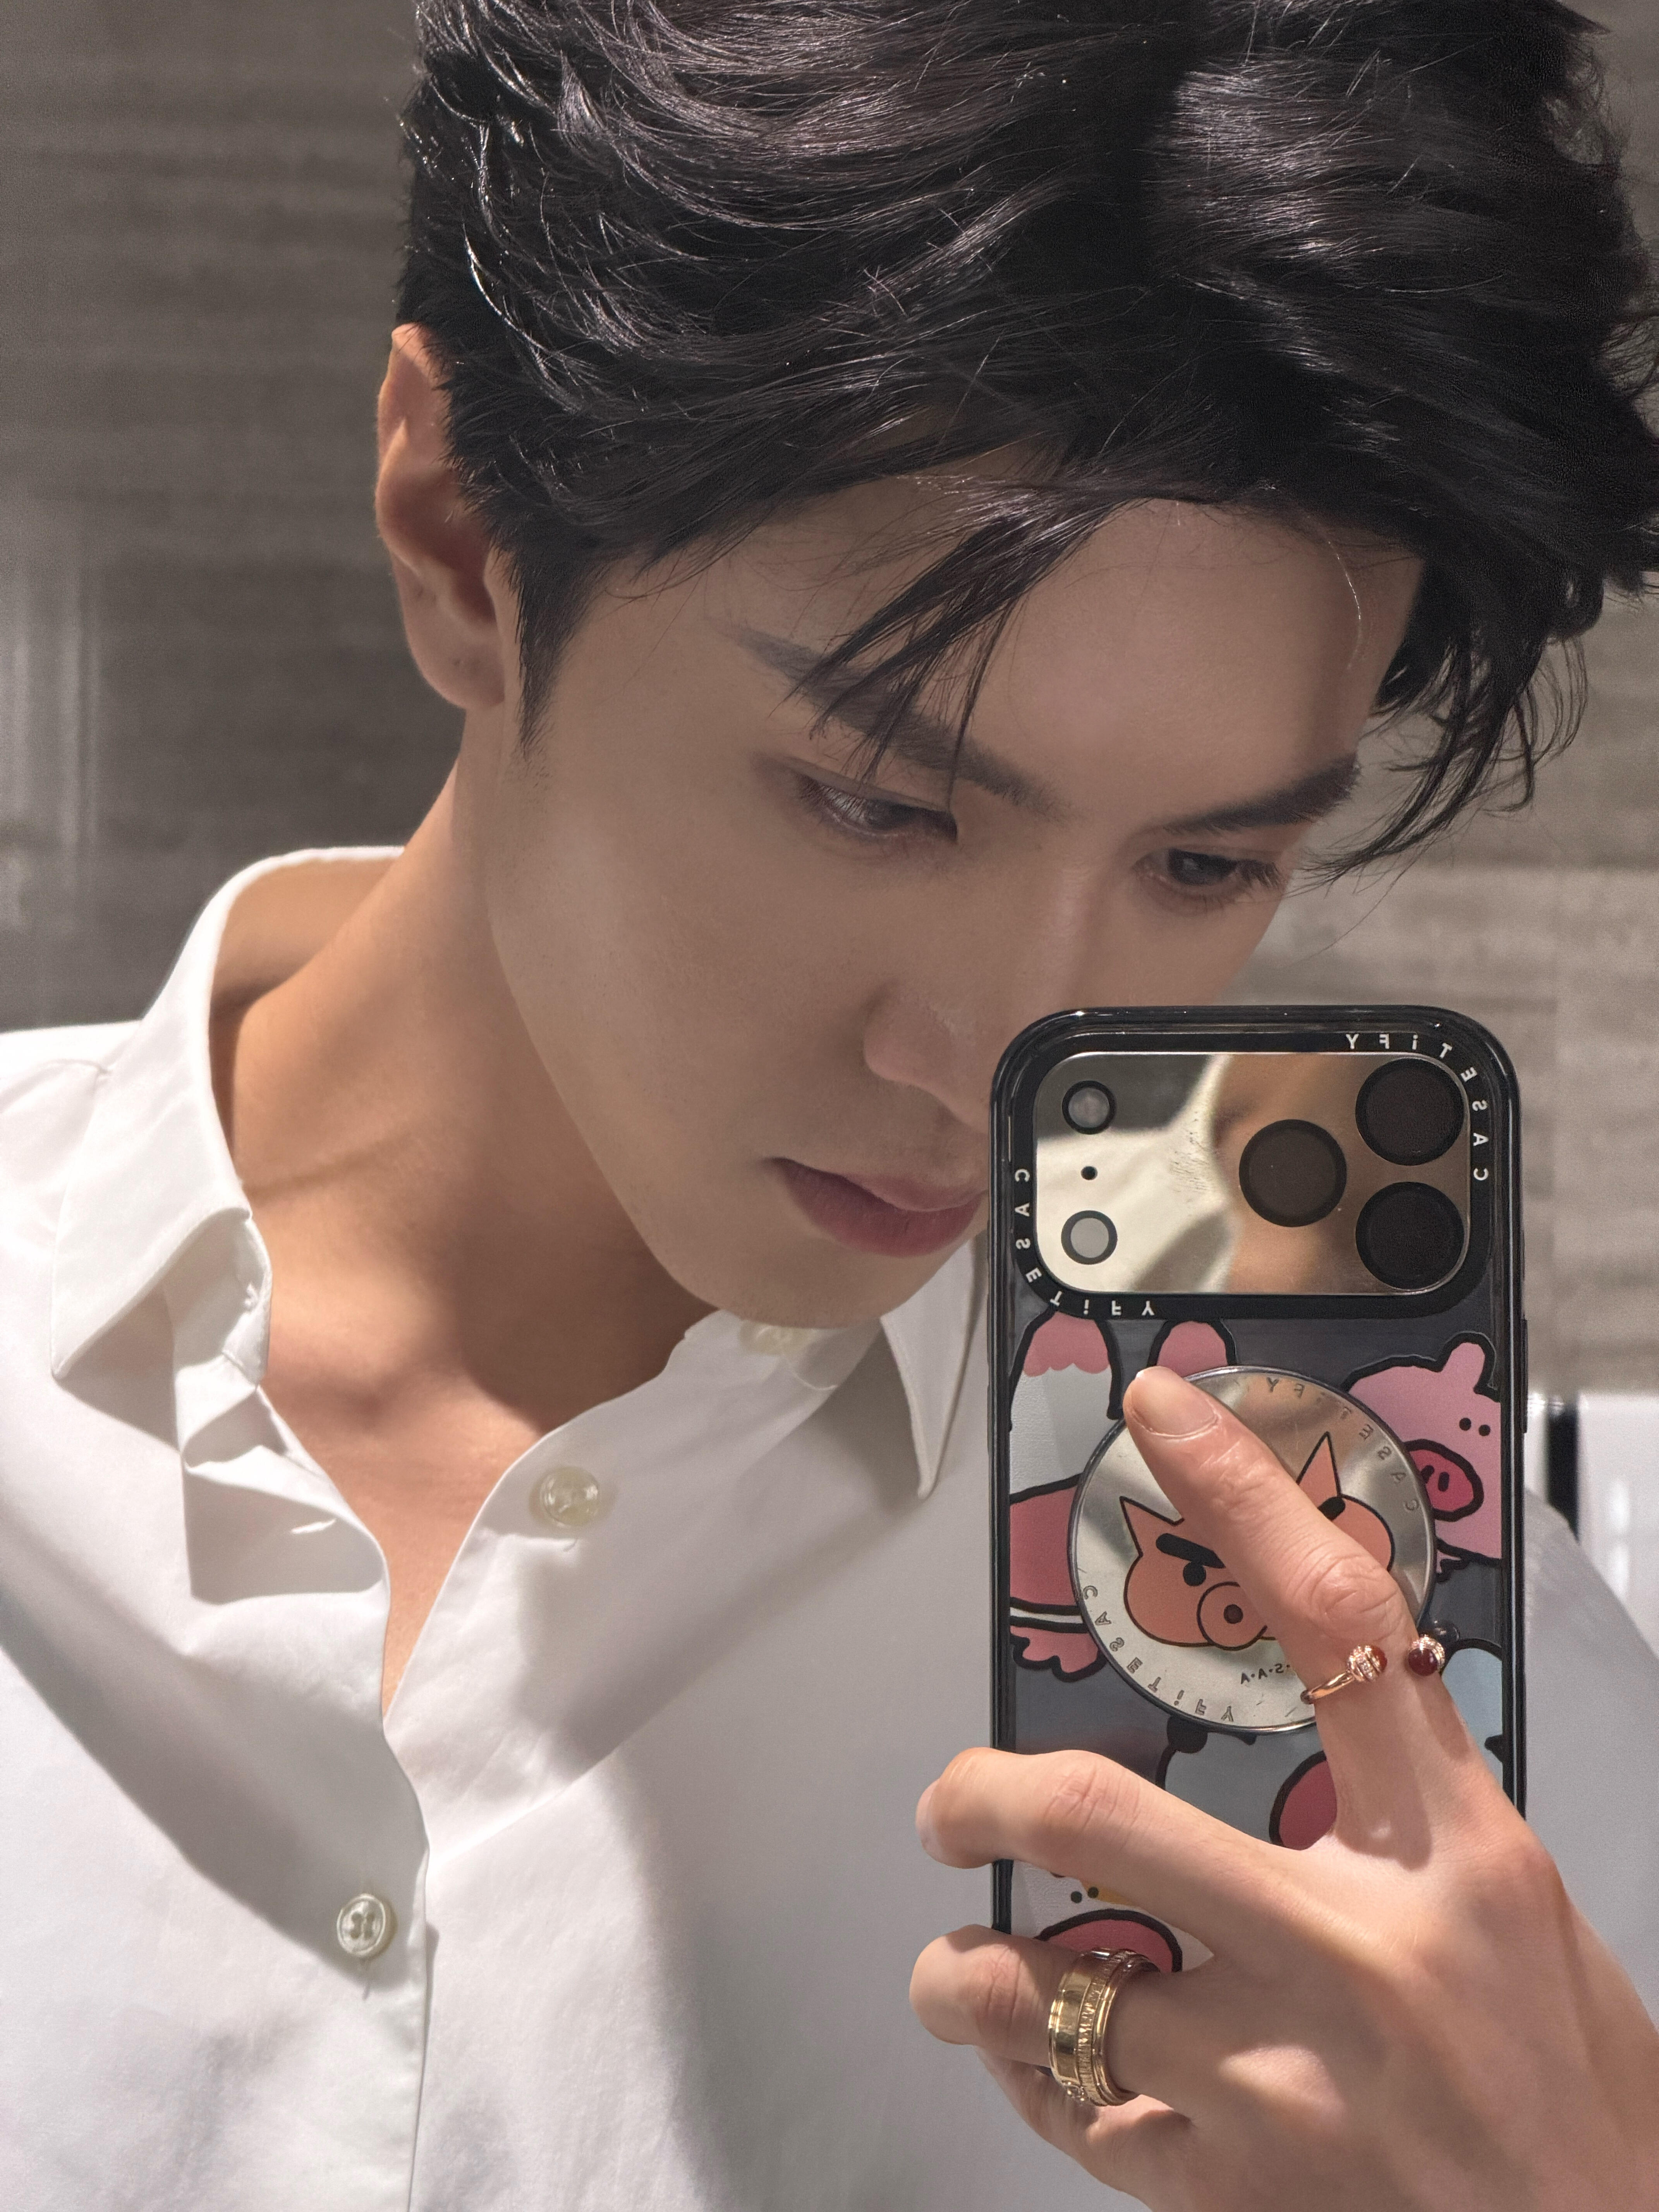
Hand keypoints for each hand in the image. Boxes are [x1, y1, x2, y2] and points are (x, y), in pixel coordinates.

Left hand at [910, 1364, 1658, 2210]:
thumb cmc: (1565, 2077)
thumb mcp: (1512, 1902)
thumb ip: (1403, 1802)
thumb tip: (1307, 1700)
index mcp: (1453, 1858)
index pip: (1339, 1623)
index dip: (1239, 1494)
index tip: (1161, 1411)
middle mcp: (1355, 1956)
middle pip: (1104, 1816)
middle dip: (985, 1799)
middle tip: (953, 1809)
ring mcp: (1282, 2086)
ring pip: (1045, 1990)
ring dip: (971, 1976)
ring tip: (960, 1969)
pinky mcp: (1234, 2195)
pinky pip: (1071, 2116)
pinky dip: (1026, 2081)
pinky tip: (1030, 2064)